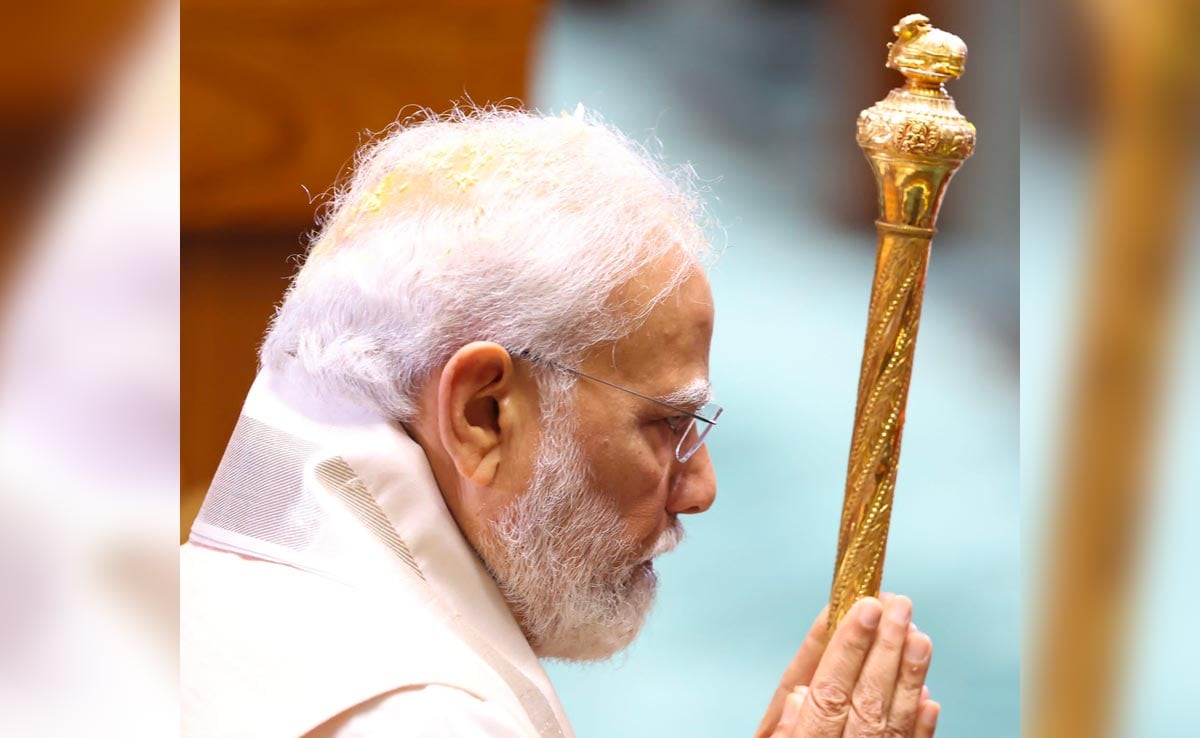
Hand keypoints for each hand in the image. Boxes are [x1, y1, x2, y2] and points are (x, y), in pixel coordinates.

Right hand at [755, 595, 937, 737]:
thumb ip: (781, 732)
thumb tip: (800, 695)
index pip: (828, 689)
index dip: (848, 646)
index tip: (865, 607)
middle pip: (866, 697)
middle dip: (884, 647)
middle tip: (899, 605)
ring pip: (893, 720)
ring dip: (908, 676)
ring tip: (919, 636)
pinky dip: (920, 725)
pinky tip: (928, 698)